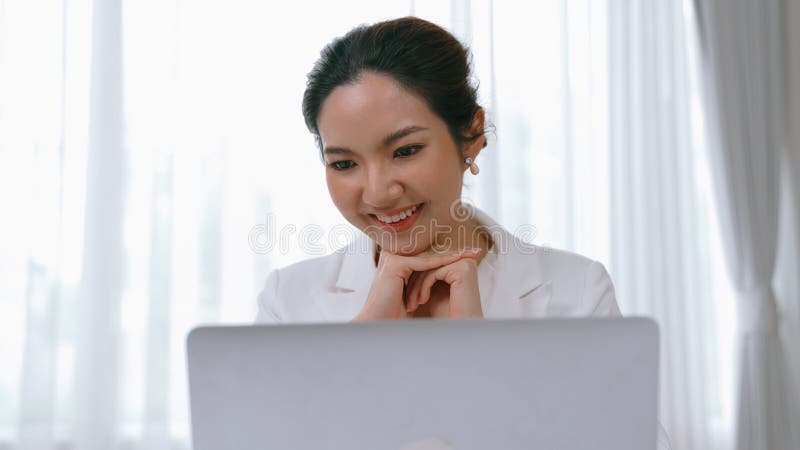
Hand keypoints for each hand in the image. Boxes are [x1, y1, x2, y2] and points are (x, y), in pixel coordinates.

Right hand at [352, 248, 480, 321]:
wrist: (379, 324)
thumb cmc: (395, 314)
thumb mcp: (415, 294)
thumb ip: (425, 282)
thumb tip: (446, 280)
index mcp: (396, 261)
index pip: (427, 256)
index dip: (447, 256)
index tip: (467, 256)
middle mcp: (392, 256)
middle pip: (429, 252)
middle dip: (452, 252)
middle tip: (473, 250)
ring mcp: (392, 258)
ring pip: (428, 256)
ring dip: (450, 254)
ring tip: (469, 253)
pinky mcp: (395, 265)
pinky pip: (424, 263)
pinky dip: (441, 262)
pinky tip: (457, 260)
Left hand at [405, 256, 482, 318]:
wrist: (460, 330)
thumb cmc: (448, 315)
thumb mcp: (435, 290)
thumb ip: (428, 275)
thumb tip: (410, 264)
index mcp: (460, 263)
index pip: (431, 264)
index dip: (416, 279)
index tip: (407, 295)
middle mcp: (465, 260)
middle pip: (430, 265)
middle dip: (415, 283)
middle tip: (408, 301)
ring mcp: (464, 263)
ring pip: (429, 269)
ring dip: (417, 287)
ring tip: (412, 304)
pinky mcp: (462, 269)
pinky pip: (433, 273)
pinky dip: (424, 287)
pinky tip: (422, 301)